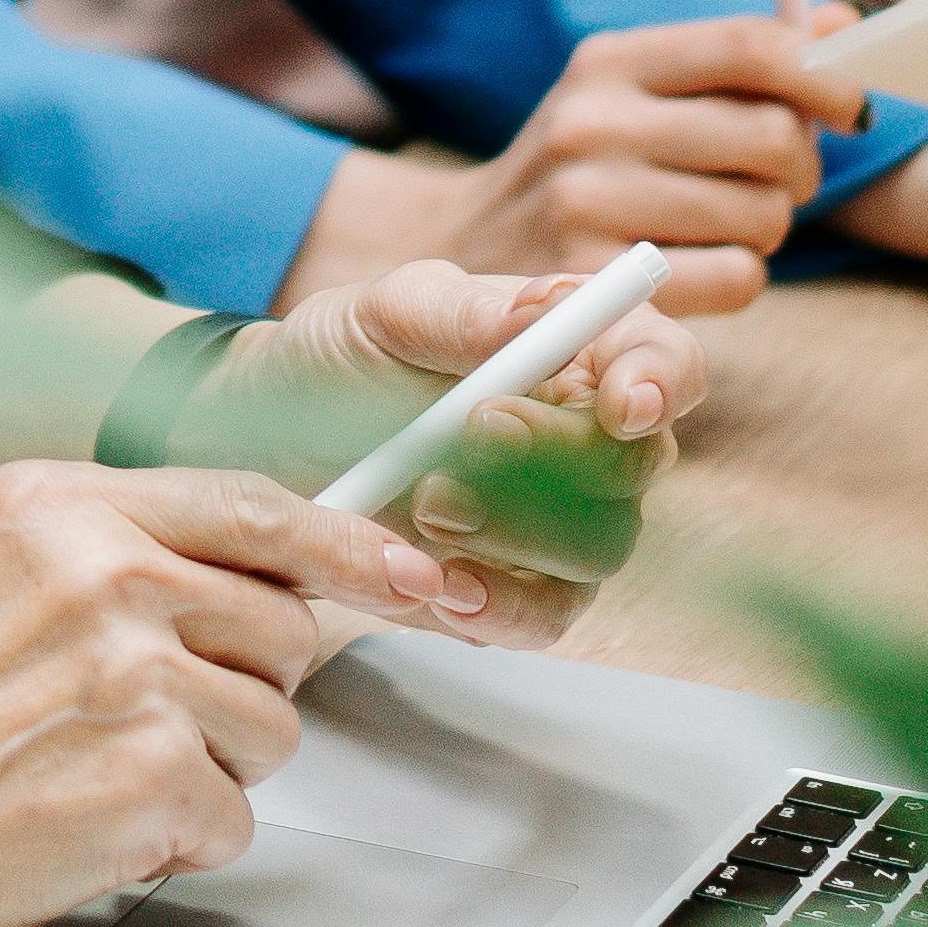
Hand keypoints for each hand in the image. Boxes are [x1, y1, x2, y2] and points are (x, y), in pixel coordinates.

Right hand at [0, 462, 490, 926]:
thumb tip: (277, 575)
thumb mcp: (9, 578)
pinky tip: (99, 817)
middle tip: (144, 716)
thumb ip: (129, 553)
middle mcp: (99, 569)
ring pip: (273, 728)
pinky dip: (179, 839)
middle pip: (283, 627)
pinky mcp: (147, 769)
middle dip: (239, 689)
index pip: (253, 504)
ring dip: (208, 770)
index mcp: (60, 504)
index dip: (353, 543)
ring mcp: (127, 668)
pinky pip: (236, 813)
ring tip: (105, 766)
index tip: (415, 572)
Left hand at [166, 260, 702, 642]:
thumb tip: (552, 308)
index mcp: (573, 353)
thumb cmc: (338, 355)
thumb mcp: (385, 312)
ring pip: (597, 550)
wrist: (264, 441)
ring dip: (515, 531)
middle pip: (636, 466)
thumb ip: (466, 312)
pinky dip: (493, 606)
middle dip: (560, 455)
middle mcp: (585, 442)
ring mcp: (557, 525)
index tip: (622, 399)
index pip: (663, 362)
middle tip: (472, 431)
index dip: (662, 380)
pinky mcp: (515, 592)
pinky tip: (438, 584)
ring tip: (424, 504)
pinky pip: (541, 618)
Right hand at [289, 12, 872, 312]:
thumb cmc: (584, 164)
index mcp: (608, 60)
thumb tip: (847, 24)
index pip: (749, 46)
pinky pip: (737, 279)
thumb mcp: (636, 92)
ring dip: (768, 227)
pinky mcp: (598, 282)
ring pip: (764, 214)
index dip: (824, 76)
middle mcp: (592, 122)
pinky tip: (699, 268)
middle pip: (771, 137)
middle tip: (779, 180)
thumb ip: (738, 62)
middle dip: (799, 166)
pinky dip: (740, 278)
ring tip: (723, 223)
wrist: (465, 252)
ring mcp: (588, 203)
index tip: (853, 107)